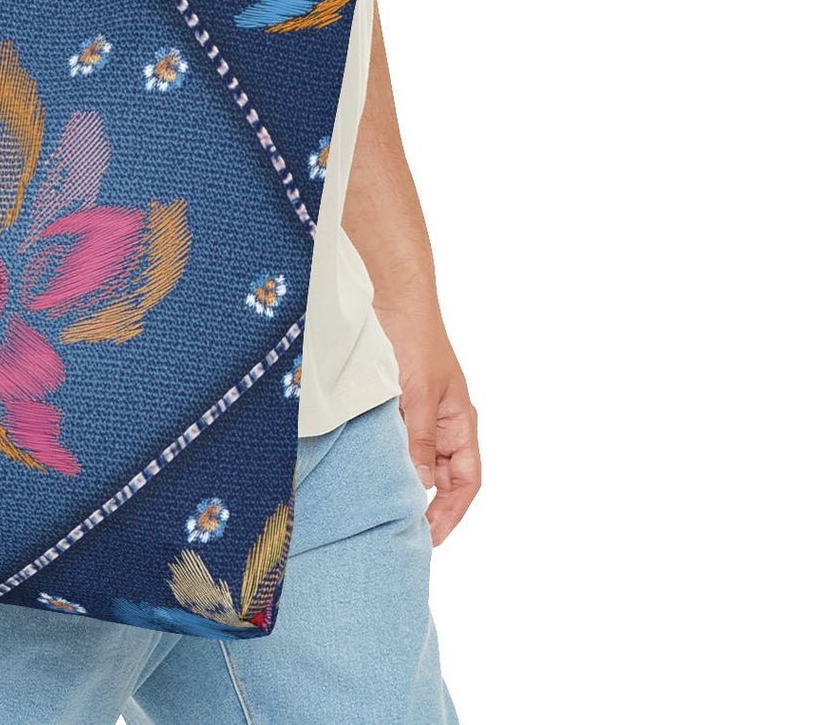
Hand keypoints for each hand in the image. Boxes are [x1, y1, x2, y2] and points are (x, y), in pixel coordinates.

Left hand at [390, 312, 480, 546]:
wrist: (391, 297)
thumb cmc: (415, 339)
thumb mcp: (420, 395)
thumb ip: (420, 441)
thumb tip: (420, 488)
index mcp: (460, 421)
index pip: (466, 480)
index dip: (453, 512)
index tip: (430, 537)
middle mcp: (442, 422)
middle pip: (441, 477)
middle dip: (425, 505)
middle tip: (399, 530)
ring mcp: (418, 414)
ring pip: (415, 461)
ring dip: (402, 483)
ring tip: (381, 509)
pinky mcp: (393, 405)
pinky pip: (393, 442)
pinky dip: (384, 459)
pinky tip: (367, 472)